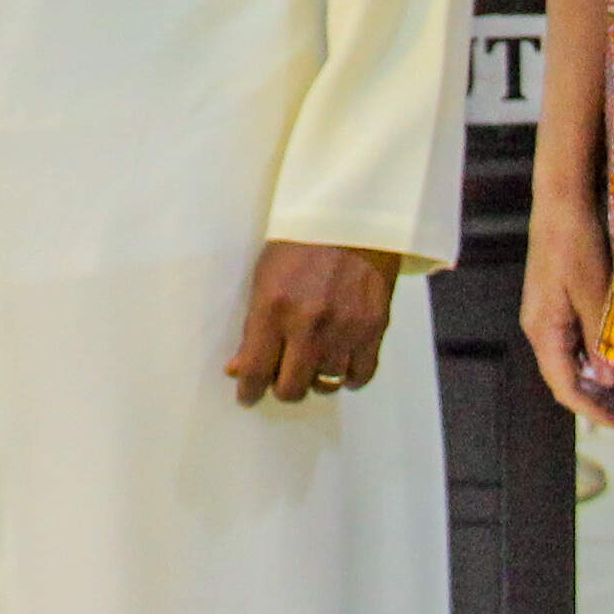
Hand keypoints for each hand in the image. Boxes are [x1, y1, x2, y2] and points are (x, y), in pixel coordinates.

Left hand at [229, 240, 397, 405]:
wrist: (353, 217)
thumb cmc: (302, 243)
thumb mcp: (264, 277)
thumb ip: (253, 326)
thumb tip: (239, 369)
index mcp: (273, 308)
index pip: (255, 371)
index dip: (248, 391)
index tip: (248, 395)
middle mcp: (309, 324)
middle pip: (291, 388)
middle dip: (282, 388)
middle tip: (281, 377)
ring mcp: (345, 328)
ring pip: (325, 385)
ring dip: (315, 379)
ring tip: (312, 362)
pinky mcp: (374, 328)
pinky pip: (360, 376)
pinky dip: (348, 377)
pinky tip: (339, 365)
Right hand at [522, 185, 613, 433]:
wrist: (561, 200)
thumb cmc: (575, 241)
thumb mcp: (595, 291)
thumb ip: (601, 337)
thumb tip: (608, 380)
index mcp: (543, 330)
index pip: (566, 388)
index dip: (596, 412)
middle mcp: (542, 328)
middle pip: (569, 381)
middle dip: (602, 404)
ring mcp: (549, 316)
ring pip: (575, 364)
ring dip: (603, 384)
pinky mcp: (559, 303)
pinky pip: (578, 344)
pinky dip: (600, 360)